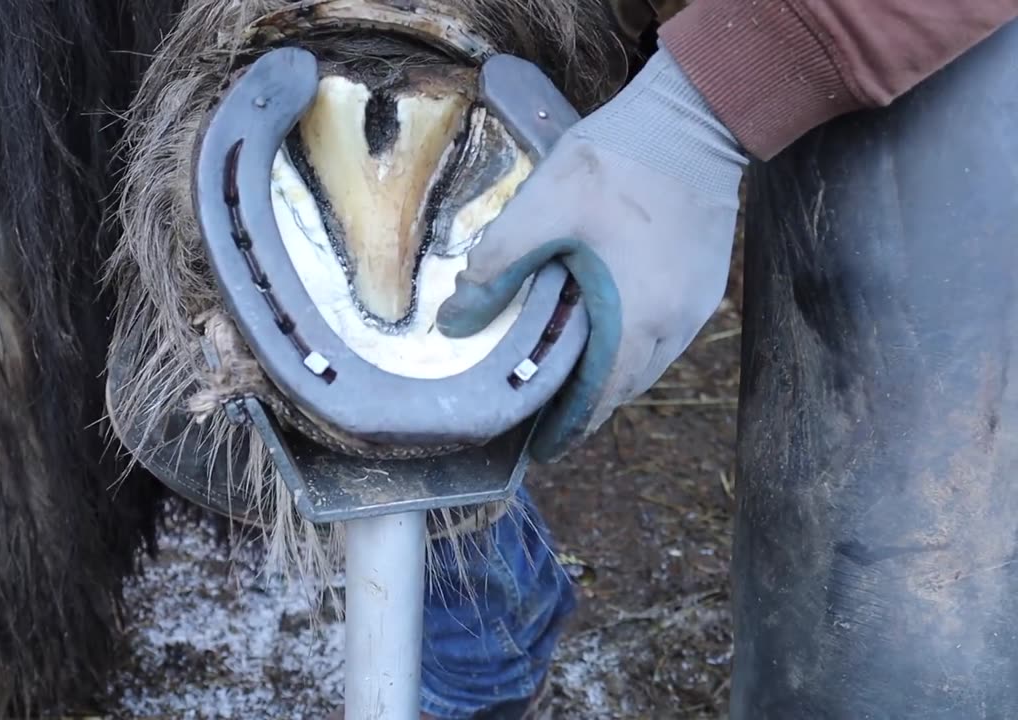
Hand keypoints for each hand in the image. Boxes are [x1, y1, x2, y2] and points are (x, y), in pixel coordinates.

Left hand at [436, 43, 747, 462]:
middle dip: (581, 409)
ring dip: (606, 378)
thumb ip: (494, 268)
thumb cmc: (618, 163)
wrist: (695, 119)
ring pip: (644, 364)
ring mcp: (696, 307)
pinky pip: (662, 336)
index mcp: (634, 320)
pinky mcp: (705, 285)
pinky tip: (602, 331)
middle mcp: (673, 327)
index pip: (597, 400)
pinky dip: (629, 348)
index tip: (537, 451)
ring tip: (565, 381)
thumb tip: (453, 322)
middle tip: (540, 418)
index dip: (565, 429)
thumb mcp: (542, 210)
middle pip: (622, 390)